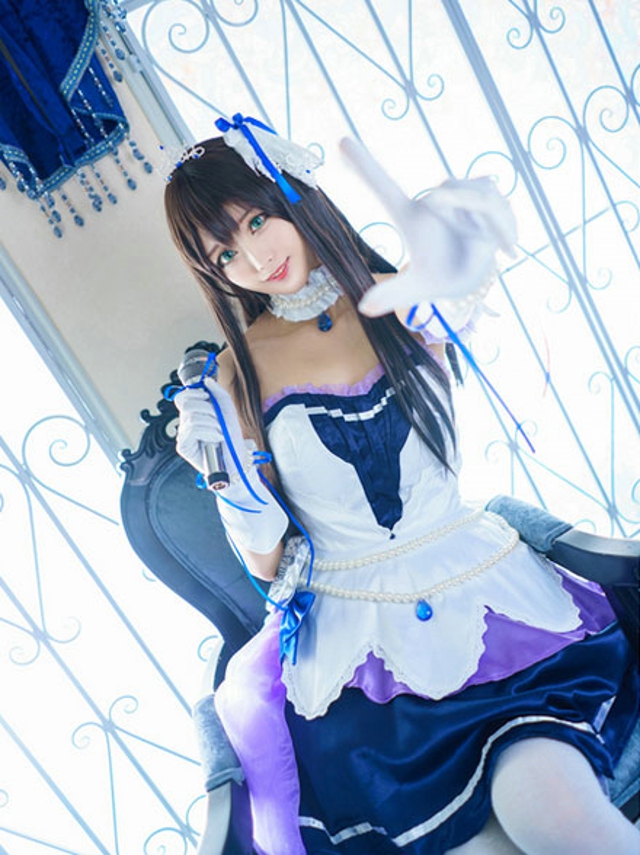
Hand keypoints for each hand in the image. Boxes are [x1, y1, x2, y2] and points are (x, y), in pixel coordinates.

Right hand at [174, 378, 245, 474]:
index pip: (182, 397)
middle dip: (208, 408)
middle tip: (219, 420)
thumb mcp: (228, 410)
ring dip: (212, 422)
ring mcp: (183, 435)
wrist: (237, 460)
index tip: (208, 397)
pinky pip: (193, 429)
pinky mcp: (183, 447)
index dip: (194, 392)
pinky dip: (209, 431)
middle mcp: (185, 424)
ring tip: (220, 433)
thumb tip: (206, 381)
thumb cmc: (232, 438)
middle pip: (186, 403)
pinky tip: (216, 439)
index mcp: (194, 414)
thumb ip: (218, 393)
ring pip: (192, 416)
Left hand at [340, 138, 516, 316]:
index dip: (363, 164)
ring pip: (476, 190)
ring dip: (483, 217)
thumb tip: (364, 309)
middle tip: (469, 233)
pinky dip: (503, 226)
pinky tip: (505, 250)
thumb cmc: (438, 276)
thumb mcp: (417, 288)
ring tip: (485, 244)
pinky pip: (496, 197)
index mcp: (408, 214)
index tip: (340, 141)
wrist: (471, 275)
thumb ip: (393, 293)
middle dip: (459, 204)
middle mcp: (432, 198)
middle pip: (446, 188)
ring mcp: (459, 193)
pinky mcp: (485, 192)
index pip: (382, 185)